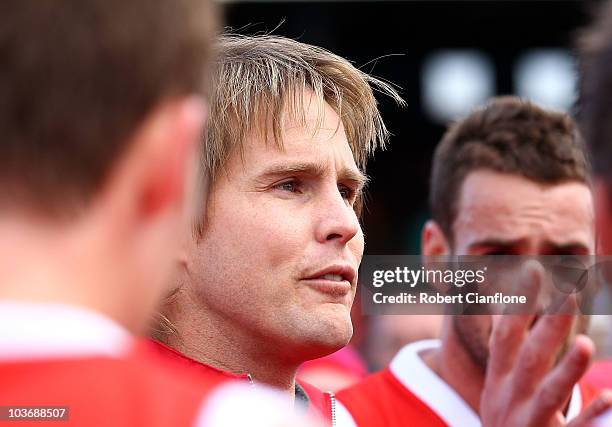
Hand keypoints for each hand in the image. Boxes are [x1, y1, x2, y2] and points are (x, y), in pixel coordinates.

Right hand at [480, 260, 596, 426]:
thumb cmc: (505, 420)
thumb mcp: (496, 387)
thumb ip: (504, 352)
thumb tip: (500, 310)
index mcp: (499, 379)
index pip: (506, 335)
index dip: (518, 303)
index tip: (533, 270)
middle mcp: (510, 398)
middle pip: (531, 358)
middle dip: (549, 327)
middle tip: (571, 294)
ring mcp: (529, 422)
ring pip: (549, 394)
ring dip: (566, 370)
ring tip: (586, 344)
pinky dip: (588, 415)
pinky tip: (610, 397)